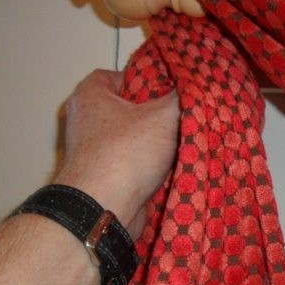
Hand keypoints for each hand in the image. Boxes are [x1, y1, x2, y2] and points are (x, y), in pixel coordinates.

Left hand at [54, 69, 179, 237]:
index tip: (168, 86)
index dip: (143, 77)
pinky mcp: (104, 178)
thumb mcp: (163, 116)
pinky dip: (151, 164)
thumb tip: (199, 85)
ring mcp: (93, 152)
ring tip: (186, 138)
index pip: (115, 74)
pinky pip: (133, 163)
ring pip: (133, 138)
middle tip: (182, 112)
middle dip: (155, 111)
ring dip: (157, 140)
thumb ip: (183, 96)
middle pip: (127, 107)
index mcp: (89, 96)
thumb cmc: (126, 154)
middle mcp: (86, 121)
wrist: (105, 209)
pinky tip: (176, 164)